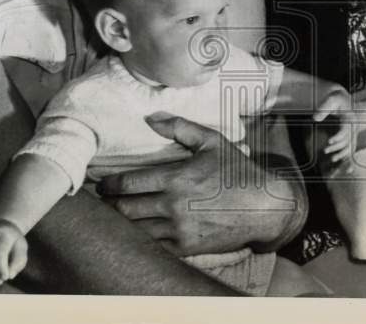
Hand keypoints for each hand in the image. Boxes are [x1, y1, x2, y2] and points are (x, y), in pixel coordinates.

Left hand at [98, 116, 297, 255]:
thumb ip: (180, 128)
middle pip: (125, 209)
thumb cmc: (237, 171)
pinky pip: (153, 246)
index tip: (102, 183)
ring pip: (135, 230)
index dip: (109, 185)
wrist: (263, 207)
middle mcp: (174, 205)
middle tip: (103, 201)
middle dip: (110, 205)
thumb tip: (151, 118)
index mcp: (177, 177)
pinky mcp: (186, 247)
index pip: (129, 184)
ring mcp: (179, 229)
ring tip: (115, 216)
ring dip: (122, 223)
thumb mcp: (212, 142)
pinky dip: (140, 239)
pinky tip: (136, 231)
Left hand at [313, 88, 354, 167]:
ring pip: (351, 147)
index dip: (338, 137)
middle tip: (325, 150)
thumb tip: (315, 118)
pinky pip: (351, 149)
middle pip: (348, 141)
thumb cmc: (335, 99)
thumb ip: (323, 108)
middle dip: (337, 147)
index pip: (346, 130)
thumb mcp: (330, 100)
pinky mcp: (351, 137)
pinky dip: (347, 158)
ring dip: (342, 154)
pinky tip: (343, 165)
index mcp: (350, 119)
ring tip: (332, 159)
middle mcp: (354, 127)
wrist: (342, 99)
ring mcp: (353, 133)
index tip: (328, 141)